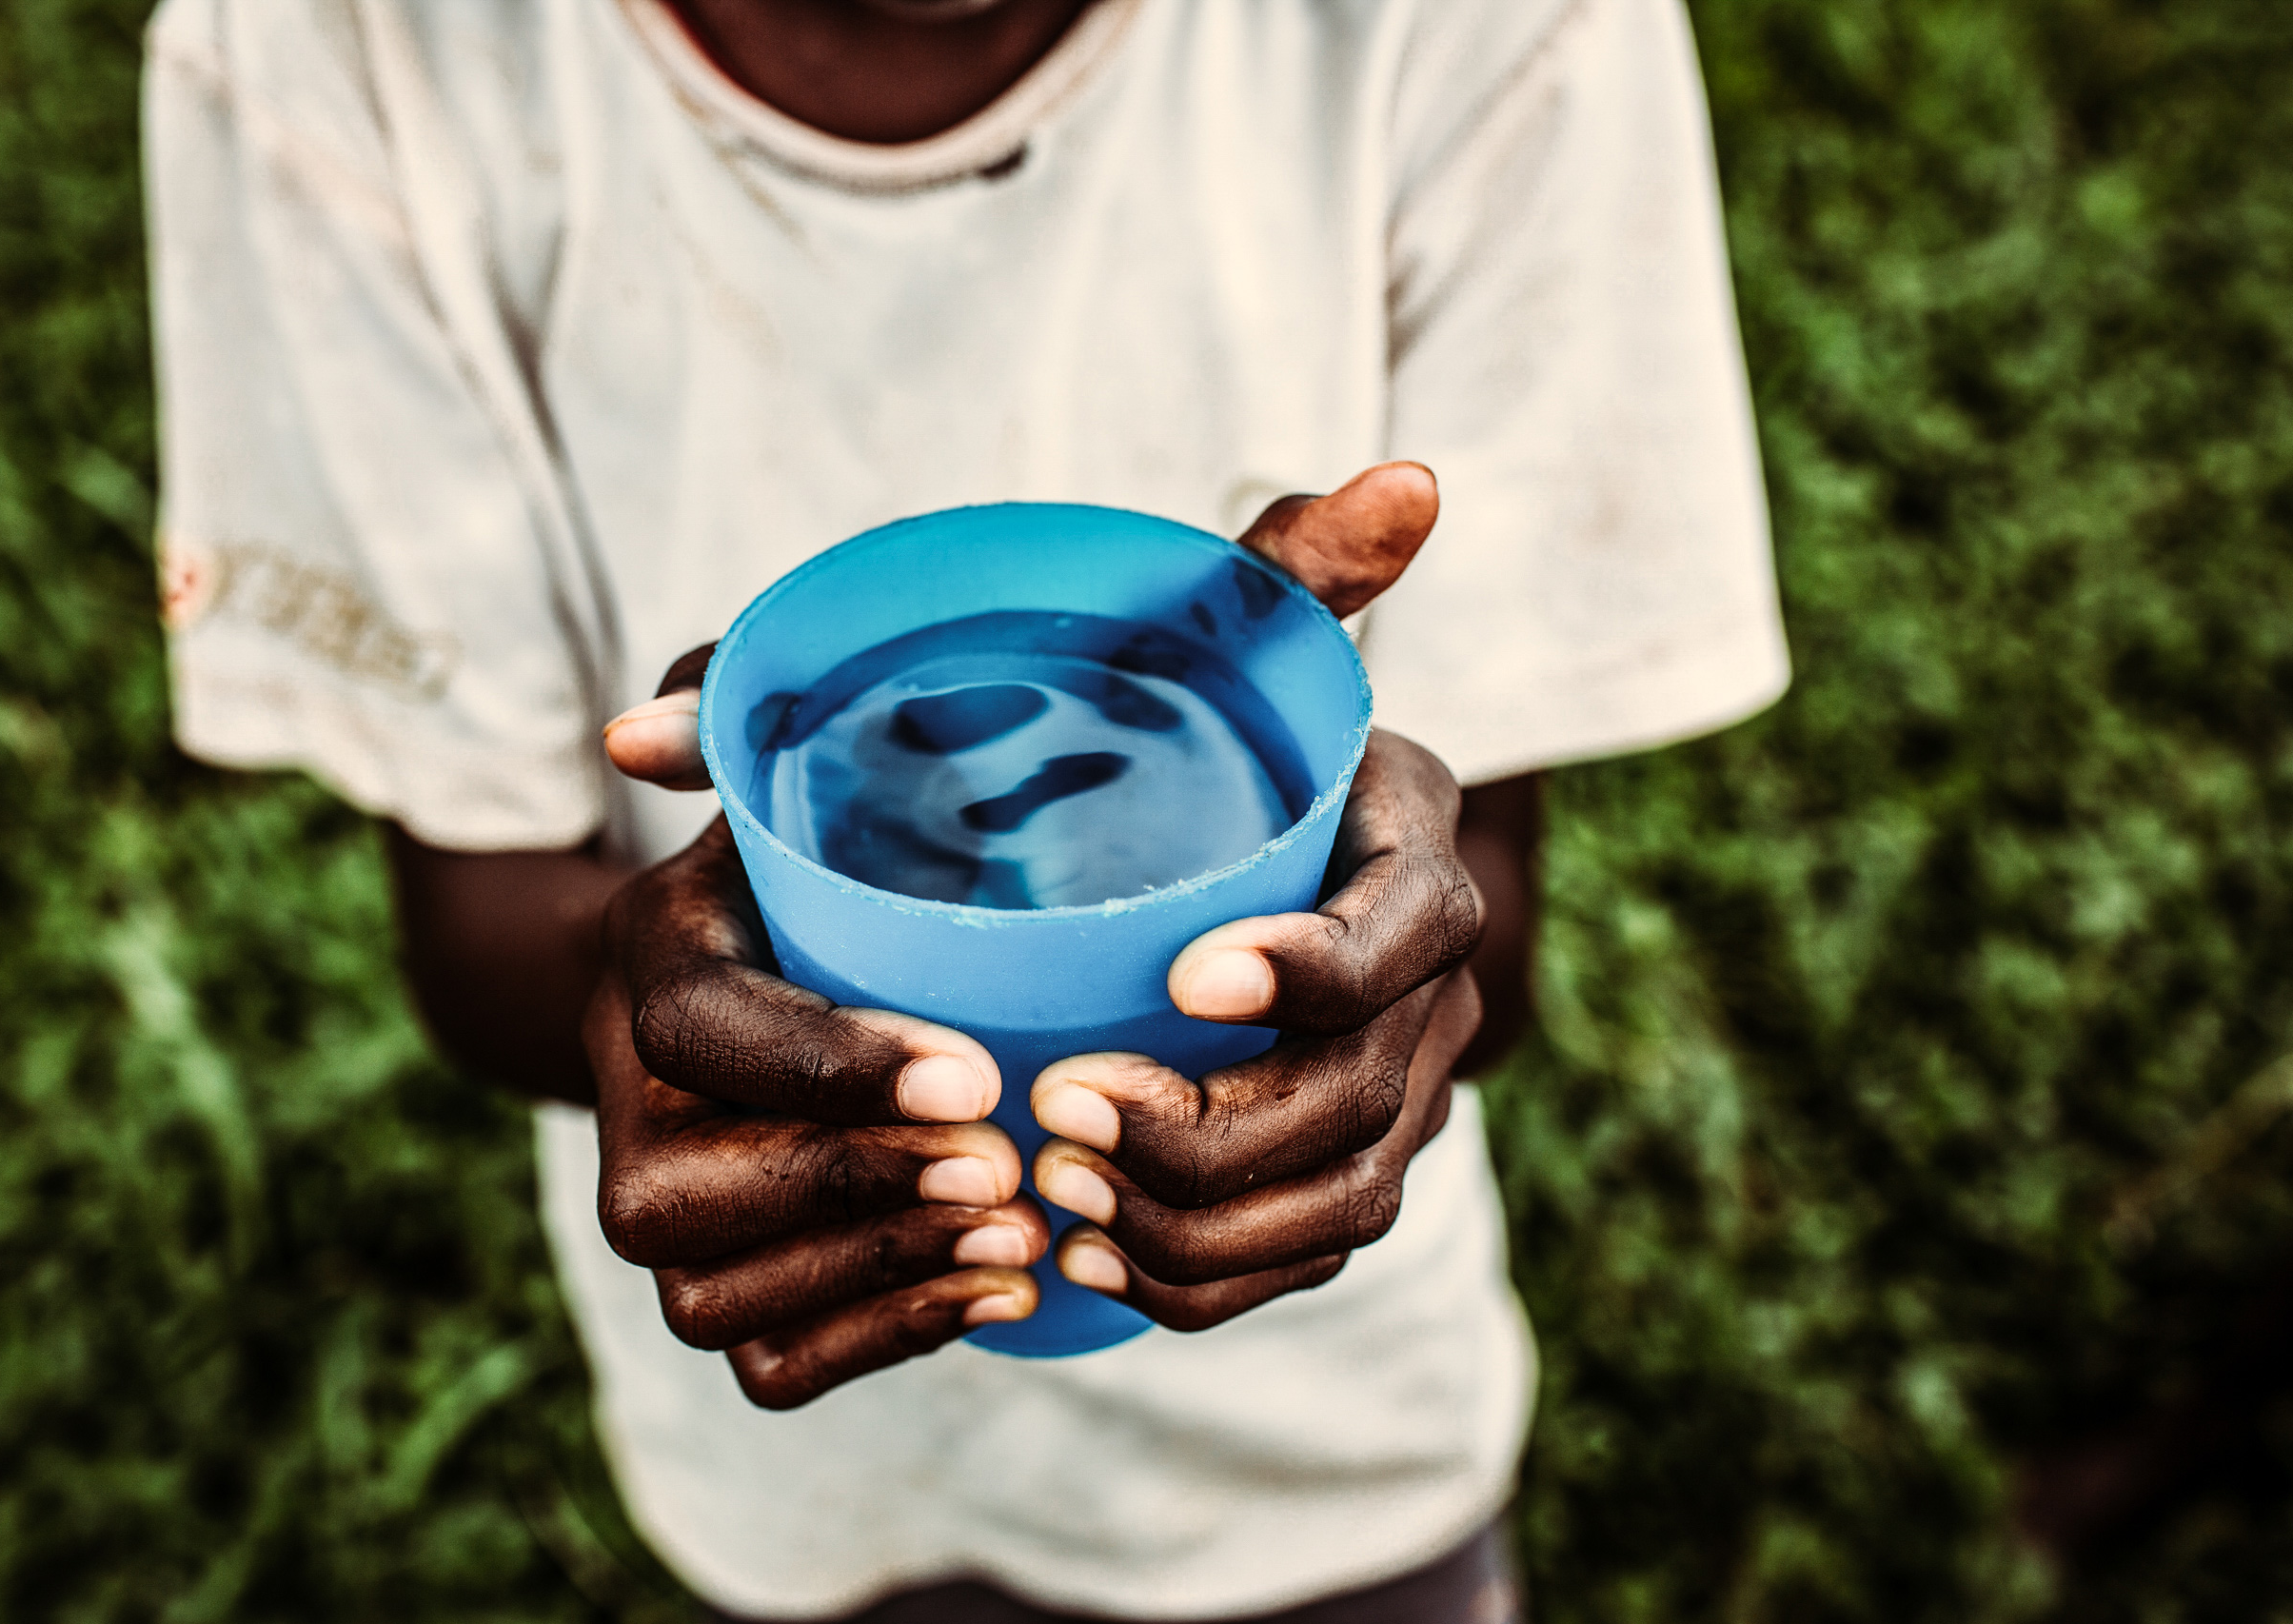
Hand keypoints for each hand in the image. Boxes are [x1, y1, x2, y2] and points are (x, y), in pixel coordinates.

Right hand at [588, 648, 1049, 1409]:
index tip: (977, 1071)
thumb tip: (641, 735)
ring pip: (720, 1300)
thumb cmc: (802, 863)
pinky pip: (772, 1367)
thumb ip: (731, 710)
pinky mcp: (718, 1295)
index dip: (831, 1068)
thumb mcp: (779, 765)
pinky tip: (995, 1286)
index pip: (703, 1035)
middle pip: (685, 1202)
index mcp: (648, 969)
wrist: (760, 984)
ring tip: (1019, 1229)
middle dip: (854, 1191)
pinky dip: (883, 1341)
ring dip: (878, 1275)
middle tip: (1007, 1162)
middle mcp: (625, 1112)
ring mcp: (665, 1220)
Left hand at [1026, 464, 1487, 1328]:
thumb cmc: (1211, 722)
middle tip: (1066, 1108)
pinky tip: (1097, 1265)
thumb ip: (1273, 573)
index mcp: (1412, 842)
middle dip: (1222, 1130)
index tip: (1184, 973)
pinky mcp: (1352, 1162)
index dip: (1317, 967)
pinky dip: (1207, 1283)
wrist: (1241, 833)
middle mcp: (1433, 978)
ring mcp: (1404, 1084)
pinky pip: (1309, 1259)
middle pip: (1368, 1097)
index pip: (1410, 929)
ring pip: (1345, 1203)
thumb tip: (1305, 516)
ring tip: (1064, 1189)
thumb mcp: (1218, 636)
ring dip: (1204, 1225)